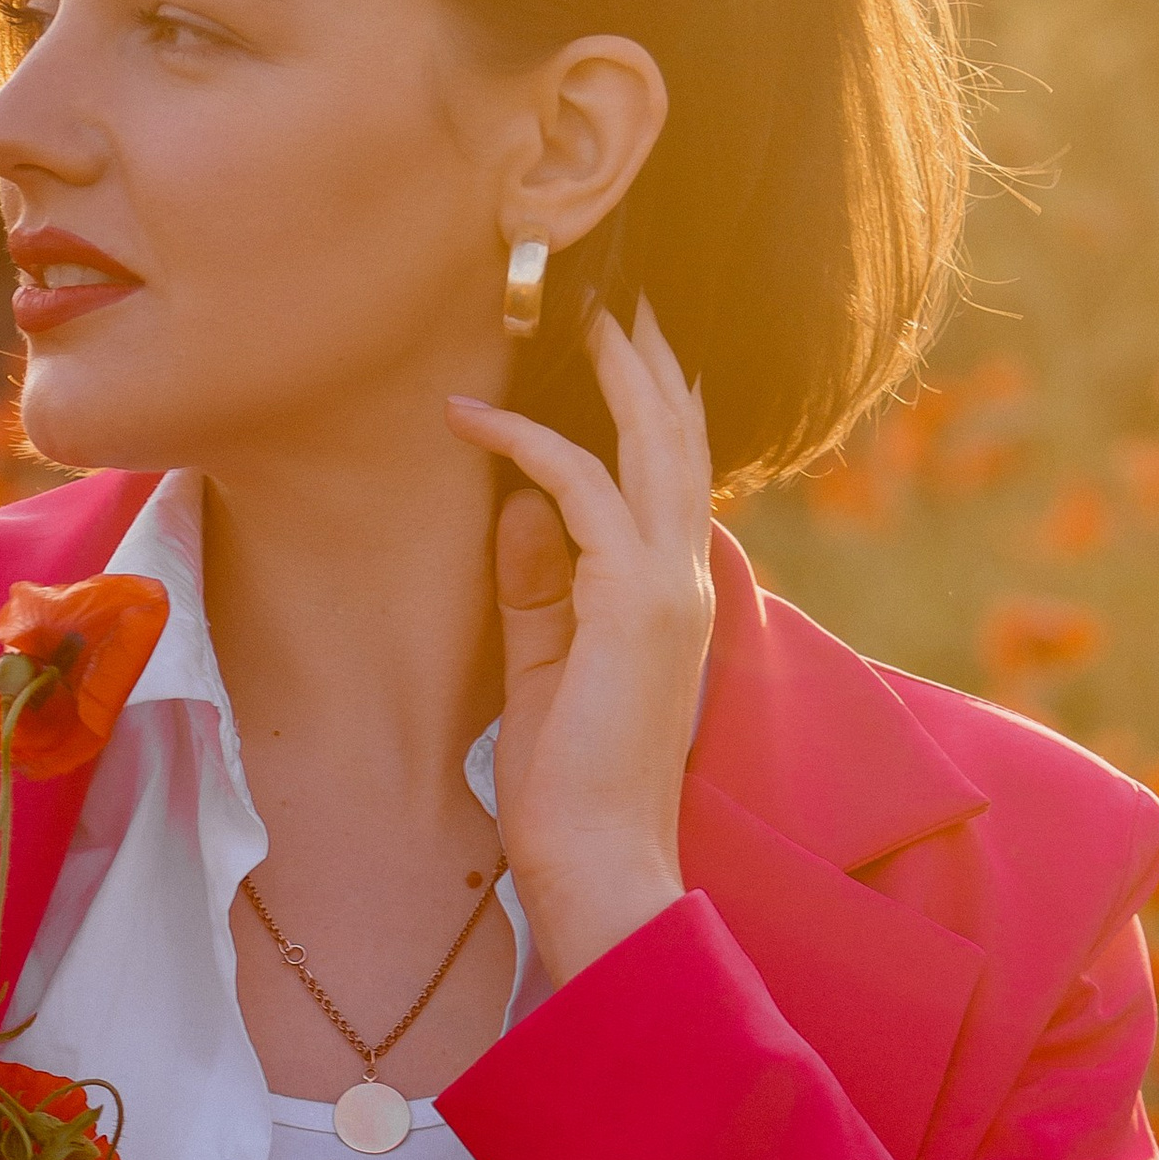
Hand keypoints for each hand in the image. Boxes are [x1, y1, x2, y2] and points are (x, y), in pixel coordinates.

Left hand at [443, 300, 715, 986]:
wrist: (597, 857)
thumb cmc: (571, 782)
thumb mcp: (548, 664)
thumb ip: (540, 587)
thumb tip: (522, 509)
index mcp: (674, 598)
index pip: (676, 482)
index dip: (658, 413)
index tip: (629, 359)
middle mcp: (685, 581)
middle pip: (680, 444)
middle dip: (651, 367)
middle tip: (619, 302)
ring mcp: (668, 588)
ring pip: (653, 446)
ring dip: (616, 375)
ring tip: (584, 315)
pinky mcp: (632, 603)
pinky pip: (580, 491)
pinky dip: (528, 448)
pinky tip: (473, 422)